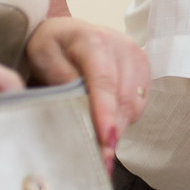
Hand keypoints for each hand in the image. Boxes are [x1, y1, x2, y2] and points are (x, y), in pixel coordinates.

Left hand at [25, 17, 149, 165]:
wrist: (68, 32)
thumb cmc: (53, 46)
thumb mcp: (44, 58)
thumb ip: (61, 80)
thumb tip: (79, 109)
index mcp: (94, 41)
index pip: (103, 82)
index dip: (106, 113)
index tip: (106, 139)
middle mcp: (122, 47)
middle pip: (123, 98)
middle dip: (113, 129)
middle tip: (101, 157)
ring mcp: (138, 57)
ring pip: (135, 104)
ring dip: (120, 125)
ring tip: (102, 138)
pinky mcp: (145, 68)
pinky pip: (141, 102)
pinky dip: (126, 116)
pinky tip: (110, 118)